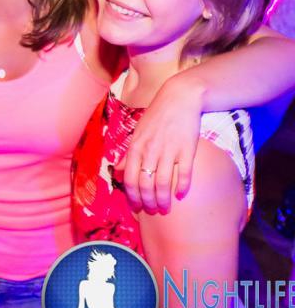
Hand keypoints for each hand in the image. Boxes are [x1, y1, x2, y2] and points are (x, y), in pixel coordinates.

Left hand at [119, 77, 202, 212]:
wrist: (179, 97)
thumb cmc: (157, 115)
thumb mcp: (138, 132)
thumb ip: (129, 153)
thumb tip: (119, 170)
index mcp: (136, 147)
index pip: (130, 179)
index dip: (132, 197)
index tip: (137, 207)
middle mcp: (150, 150)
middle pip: (145, 185)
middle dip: (148, 202)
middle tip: (153, 210)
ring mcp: (169, 150)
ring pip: (163, 183)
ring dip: (164, 200)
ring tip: (166, 207)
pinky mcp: (187, 149)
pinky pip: (184, 174)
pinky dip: (182, 187)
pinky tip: (181, 194)